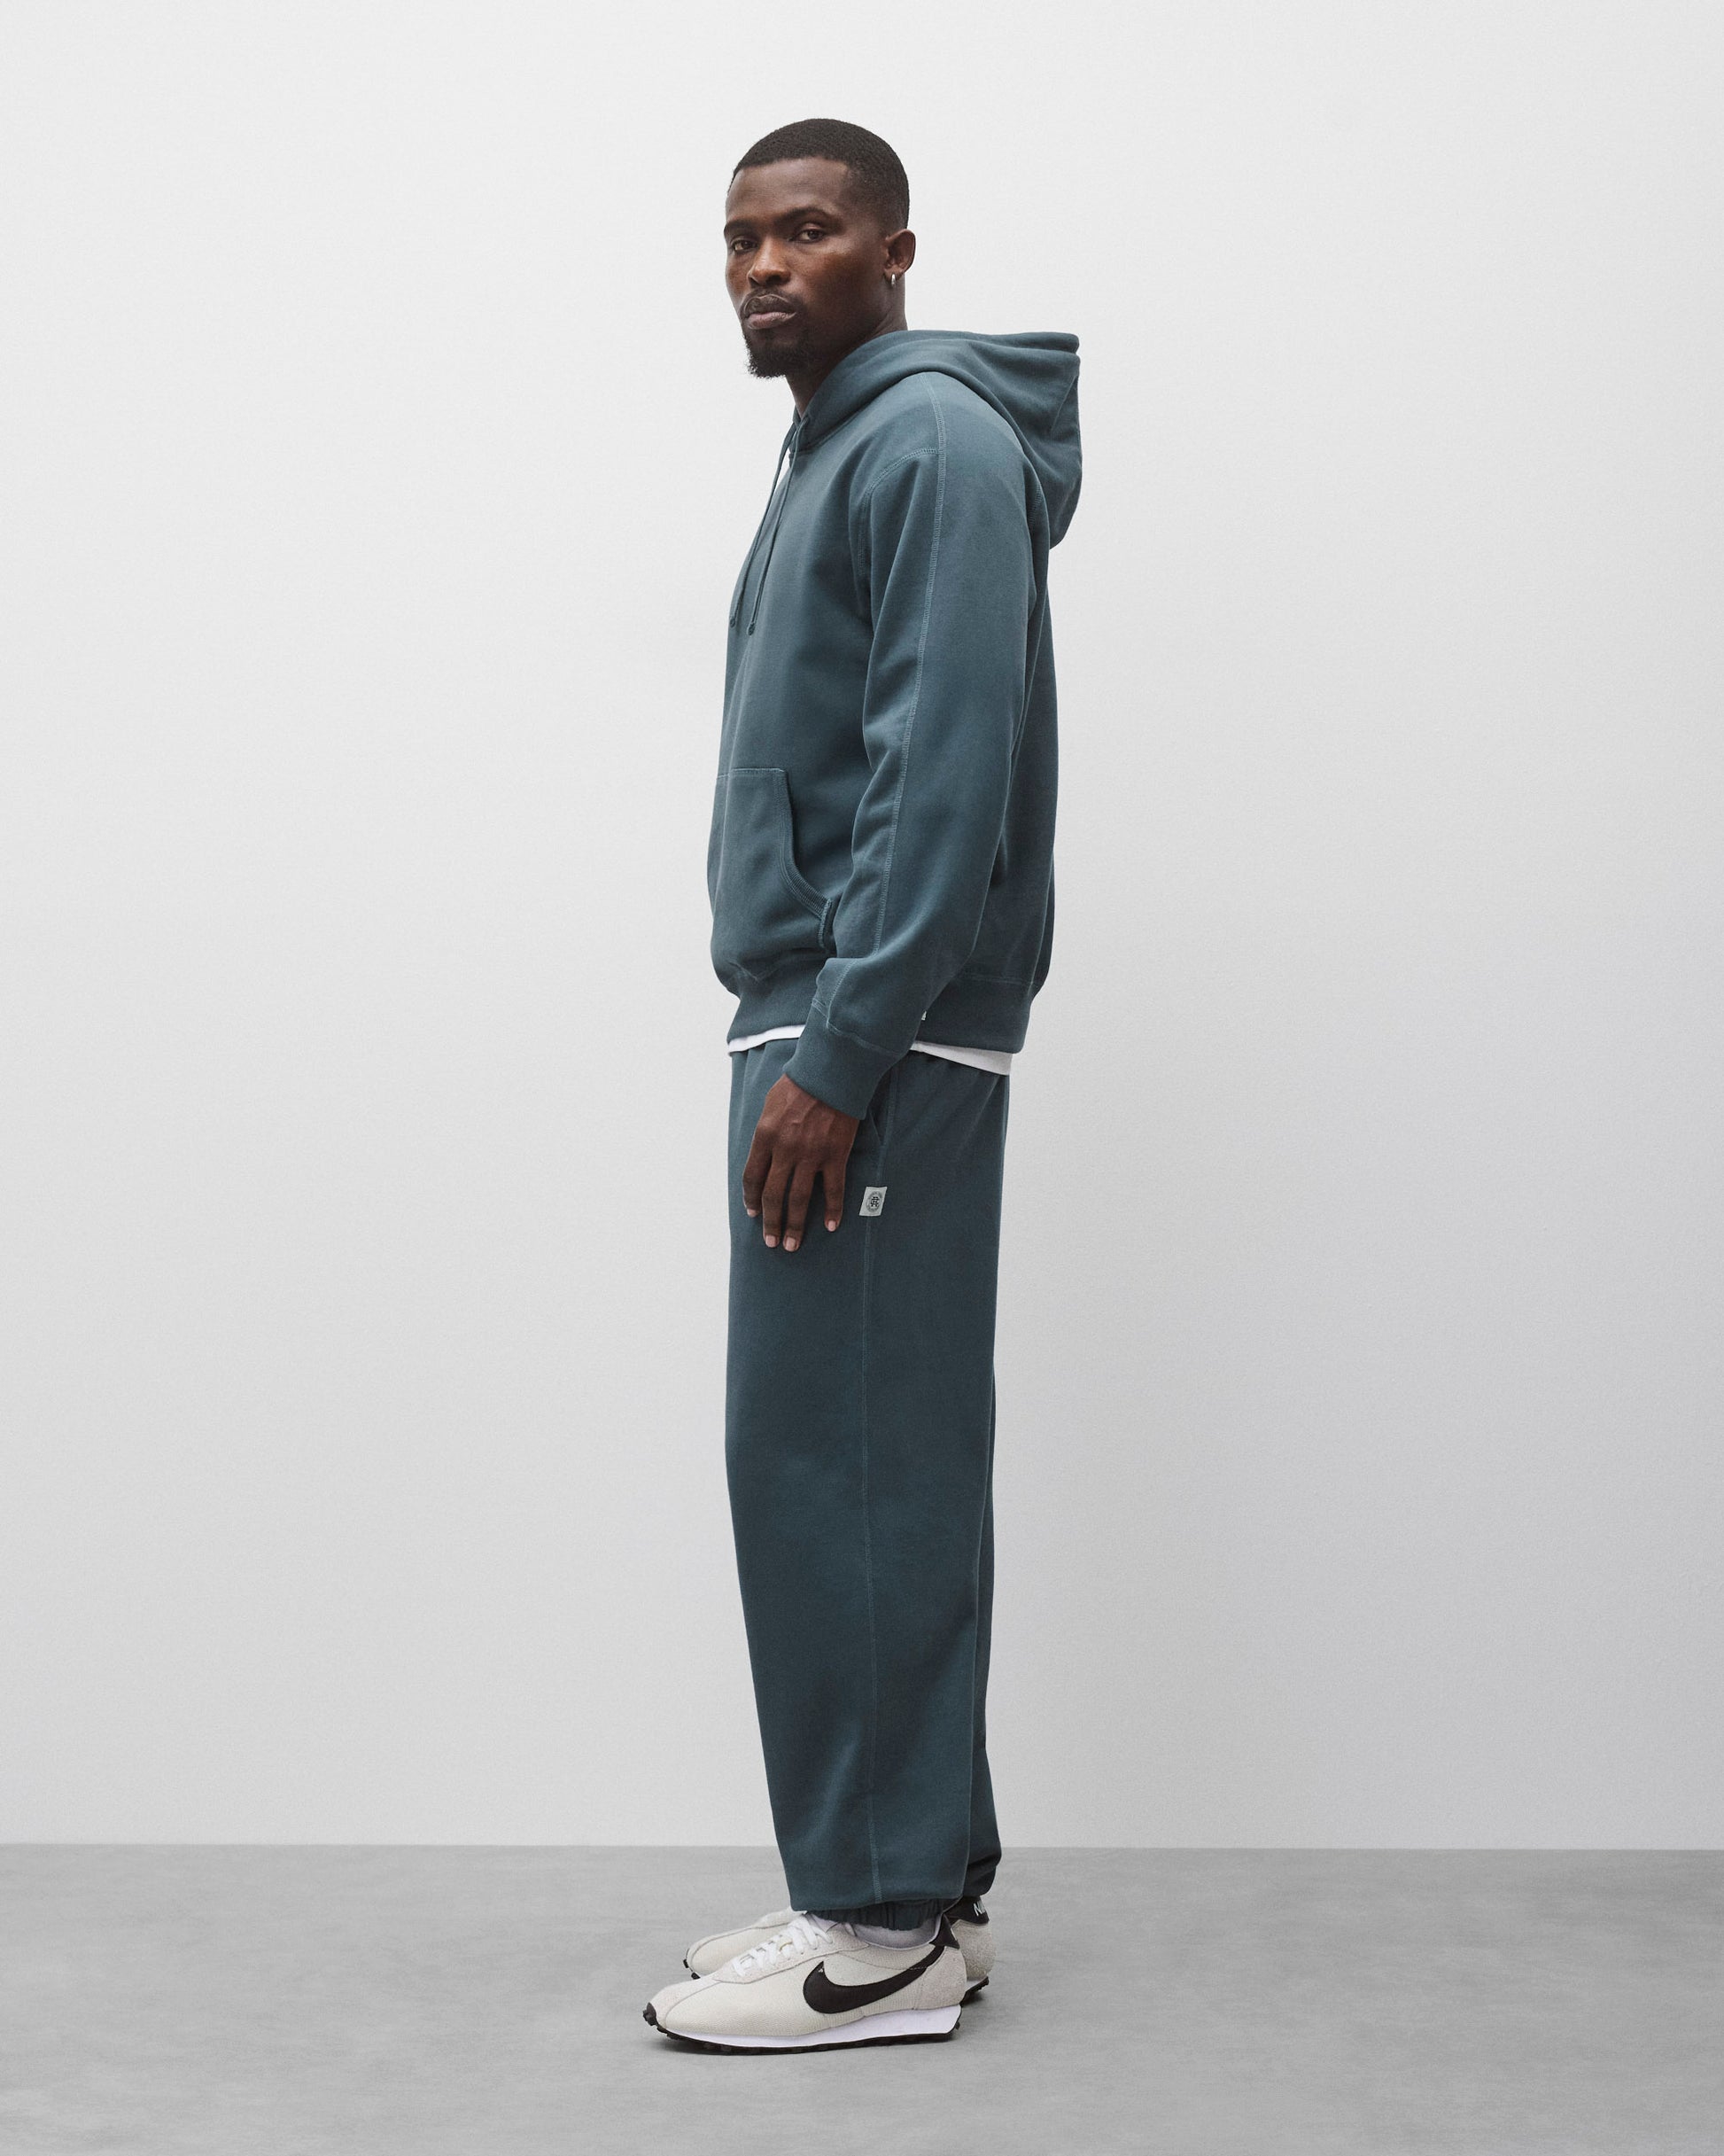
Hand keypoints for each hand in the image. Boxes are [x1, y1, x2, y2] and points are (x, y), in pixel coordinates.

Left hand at [741, 1074, 859, 1250]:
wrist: (831, 1074)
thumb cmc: (799, 1085)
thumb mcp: (769, 1105)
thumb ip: (766, 1133)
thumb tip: (764, 1156)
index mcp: (764, 1137)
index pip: (752, 1178)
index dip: (751, 1199)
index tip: (753, 1214)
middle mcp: (785, 1150)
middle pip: (773, 1195)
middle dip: (771, 1222)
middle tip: (771, 1242)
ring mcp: (811, 1155)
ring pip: (799, 1199)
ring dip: (795, 1225)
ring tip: (792, 1245)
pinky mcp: (834, 1156)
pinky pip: (832, 1190)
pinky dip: (832, 1210)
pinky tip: (831, 1225)